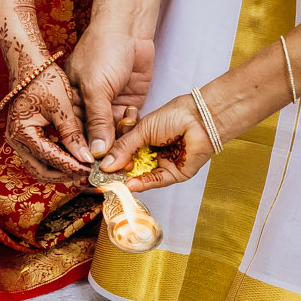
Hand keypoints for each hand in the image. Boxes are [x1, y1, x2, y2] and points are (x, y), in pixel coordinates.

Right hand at [5, 61, 93, 180]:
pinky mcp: (26, 135)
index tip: (90, 168)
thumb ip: (72, 134)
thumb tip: (86, 158)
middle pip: (41, 171)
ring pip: (40, 165)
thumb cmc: (44, 79)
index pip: (50, 158)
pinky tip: (74, 155)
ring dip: (61, 169)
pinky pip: (40, 155)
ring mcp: (19, 139)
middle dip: (64, 175)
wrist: (30, 63)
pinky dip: (57, 159)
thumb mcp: (62, 106)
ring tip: (83, 166)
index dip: (72, 166)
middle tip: (86, 173)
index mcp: (23, 133)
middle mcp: (16, 140)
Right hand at [67, 17, 155, 157]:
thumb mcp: (95, 87)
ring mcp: (109, 107)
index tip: (86, 170)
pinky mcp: (128, 104)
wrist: (129, 28)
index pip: (72, 134)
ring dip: (119, 144)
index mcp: (70, 102)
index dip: (78, 152)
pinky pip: (129, 126)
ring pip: (113, 135)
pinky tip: (133, 129)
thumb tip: (95, 151)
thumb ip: (97, 120)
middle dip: (101, 153)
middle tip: (108, 168)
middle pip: (92, 139)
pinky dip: (132, 130)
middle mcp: (88, 107)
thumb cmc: (102, 49)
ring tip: (124, 153)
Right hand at [96, 93, 215, 191]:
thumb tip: (106, 164)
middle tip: (106, 173)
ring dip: (129, 179)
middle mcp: (151, 151)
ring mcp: (163, 163)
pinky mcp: (174, 174)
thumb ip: (124, 147)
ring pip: (142, 175)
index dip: (112, 158)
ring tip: (115, 181)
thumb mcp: (142, 129)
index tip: (100, 164)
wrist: (200, 118)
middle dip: (119, 169)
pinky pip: (156, 181)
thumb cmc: (175, 115)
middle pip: (130, 165)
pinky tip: (131, 184)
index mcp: (143, 137)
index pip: (123, 151)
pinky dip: (143, 184)